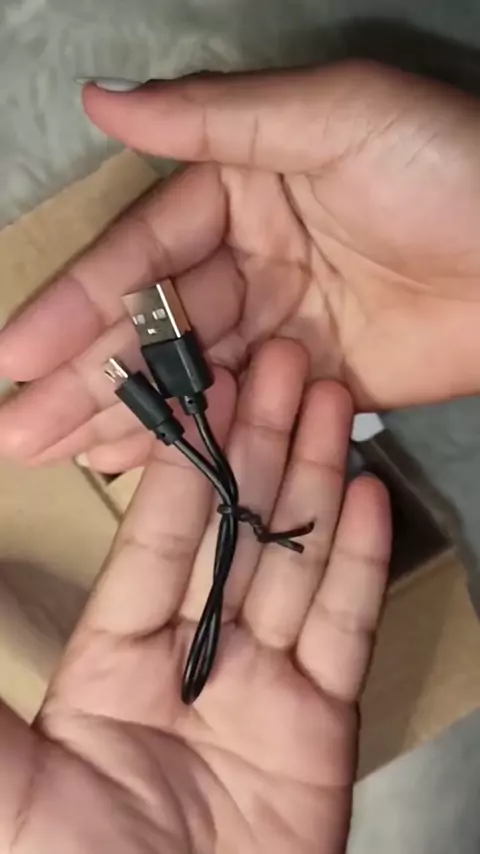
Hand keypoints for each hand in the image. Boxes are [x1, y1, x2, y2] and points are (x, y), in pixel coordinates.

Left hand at [0, 341, 389, 853]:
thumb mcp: (6, 776)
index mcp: (114, 658)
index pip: (156, 539)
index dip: (183, 463)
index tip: (206, 391)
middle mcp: (191, 657)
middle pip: (234, 533)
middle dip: (261, 446)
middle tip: (286, 365)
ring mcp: (262, 685)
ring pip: (293, 563)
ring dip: (314, 479)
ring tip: (332, 401)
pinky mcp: (322, 722)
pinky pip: (345, 628)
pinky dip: (358, 562)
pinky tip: (367, 492)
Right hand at [2, 60, 479, 467]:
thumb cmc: (448, 171)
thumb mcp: (335, 118)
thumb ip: (216, 119)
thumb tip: (101, 102)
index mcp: (239, 190)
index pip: (141, 255)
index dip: (75, 305)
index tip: (15, 356)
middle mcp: (248, 259)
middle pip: (151, 327)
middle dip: (81, 378)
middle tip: (17, 431)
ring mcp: (281, 327)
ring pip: (188, 377)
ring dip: (121, 416)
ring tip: (55, 455)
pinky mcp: (316, 382)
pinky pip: (243, 412)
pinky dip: (193, 437)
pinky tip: (135, 464)